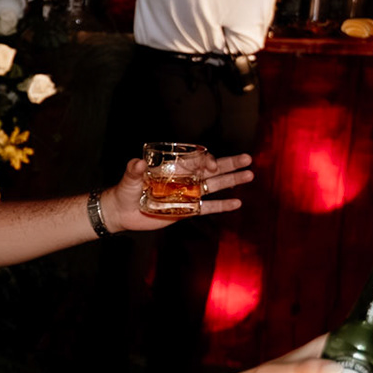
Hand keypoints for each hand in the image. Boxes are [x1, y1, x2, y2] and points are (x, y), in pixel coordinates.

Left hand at [102, 152, 252, 232]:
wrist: (122, 213)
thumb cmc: (124, 191)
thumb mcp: (129, 179)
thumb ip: (134, 171)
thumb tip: (137, 163)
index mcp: (174, 168)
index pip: (196, 160)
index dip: (207, 160)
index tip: (212, 165)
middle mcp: (185, 179)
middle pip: (212, 170)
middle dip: (230, 164)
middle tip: (248, 159)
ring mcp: (187, 194)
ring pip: (214, 186)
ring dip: (232, 181)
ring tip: (250, 175)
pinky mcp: (187, 210)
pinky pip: (208, 207)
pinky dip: (222, 205)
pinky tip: (237, 203)